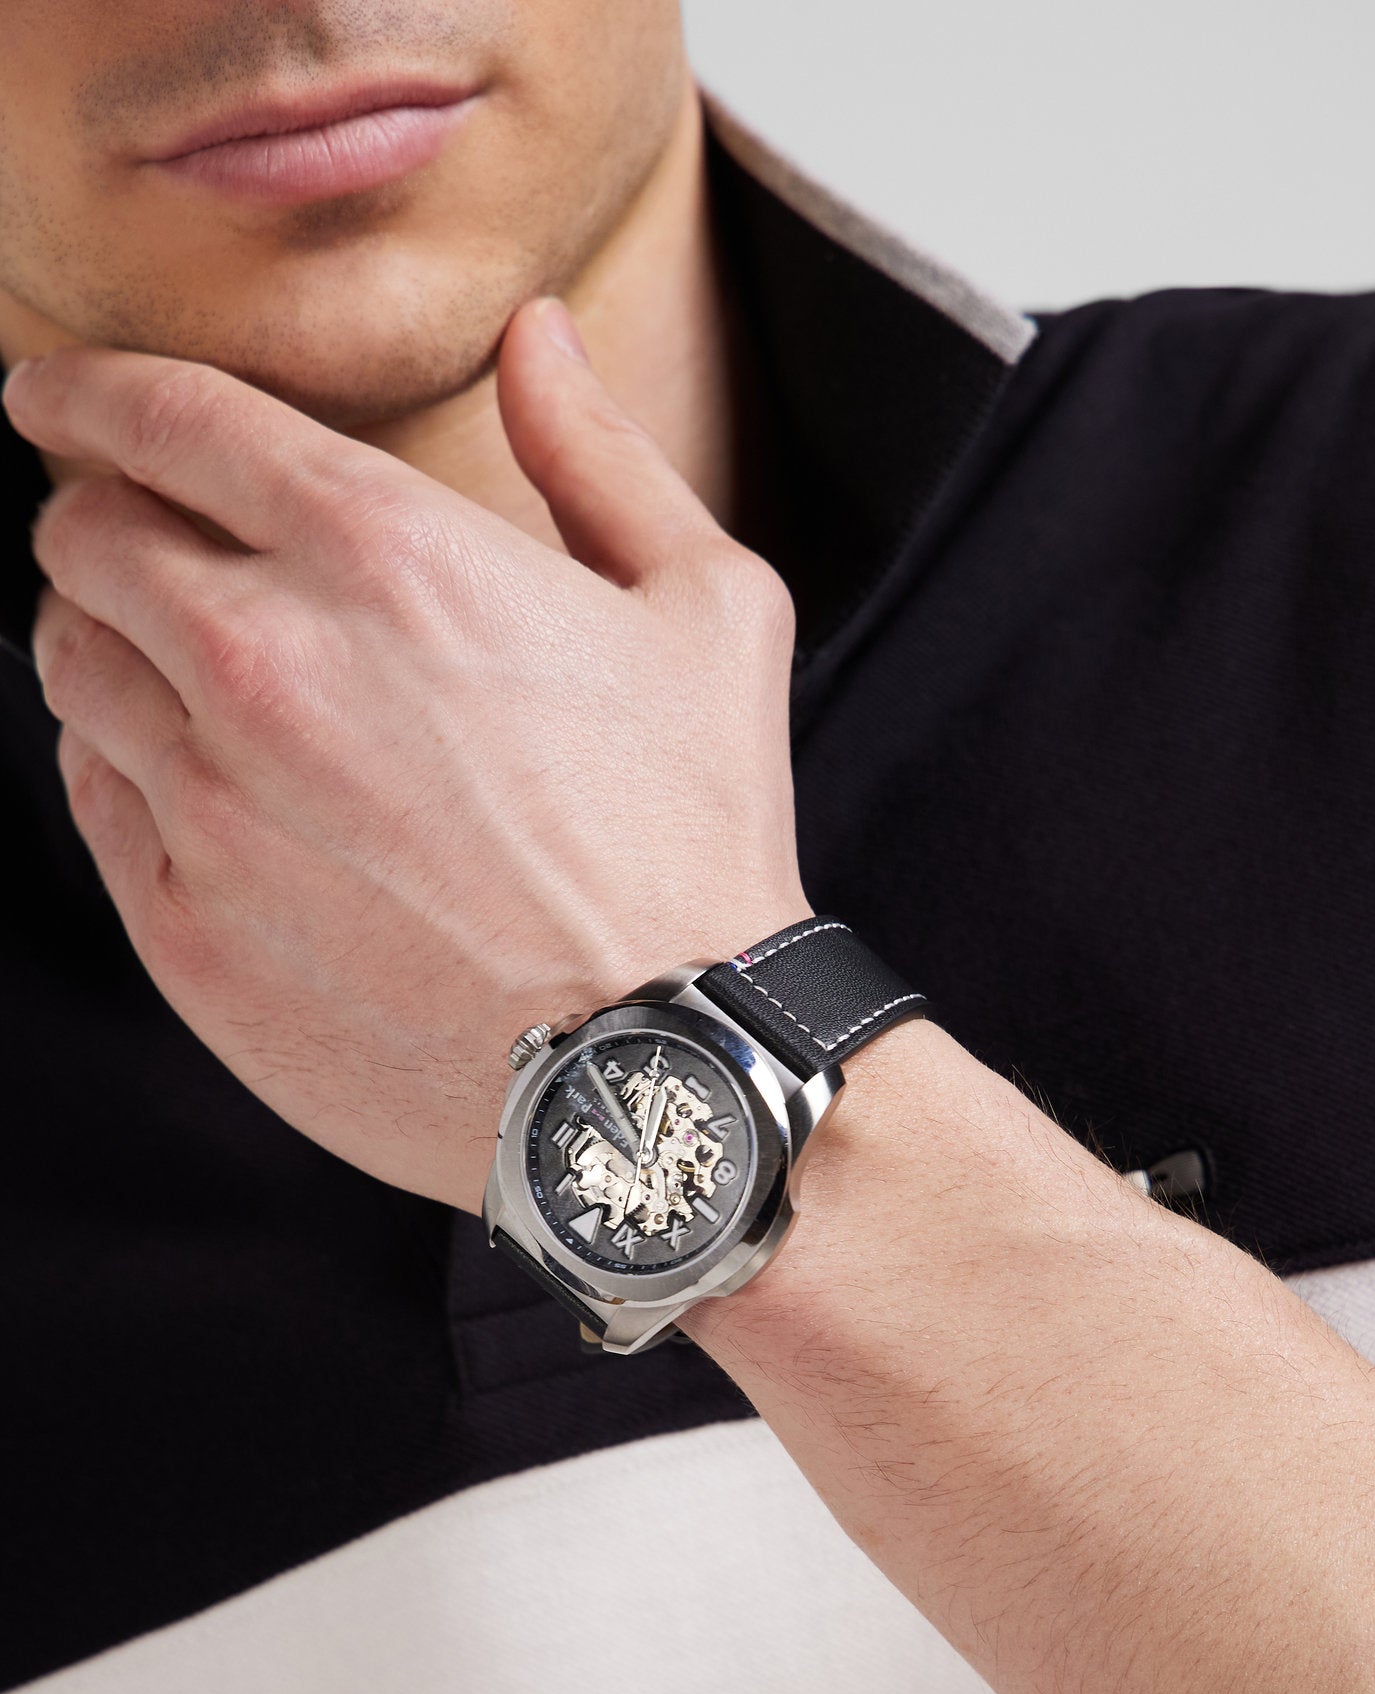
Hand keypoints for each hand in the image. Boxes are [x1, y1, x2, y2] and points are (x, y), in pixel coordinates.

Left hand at [3, 301, 808, 1211]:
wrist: (660, 1066)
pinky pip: (91, 803)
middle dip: (94, 516)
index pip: (164, 421)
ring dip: (100, 640)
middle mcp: (264, 663)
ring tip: (162, 663)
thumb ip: (599, 457)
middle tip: (127, 537)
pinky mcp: (185, 931)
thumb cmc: (693, 841)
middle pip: (83, 537)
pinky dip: (118, 766)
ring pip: (70, 667)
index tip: (49, 393)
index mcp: (383, 553)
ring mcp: (210, 807)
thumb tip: (539, 341)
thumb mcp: (704, 611)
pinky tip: (187, 781)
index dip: (86, 392)